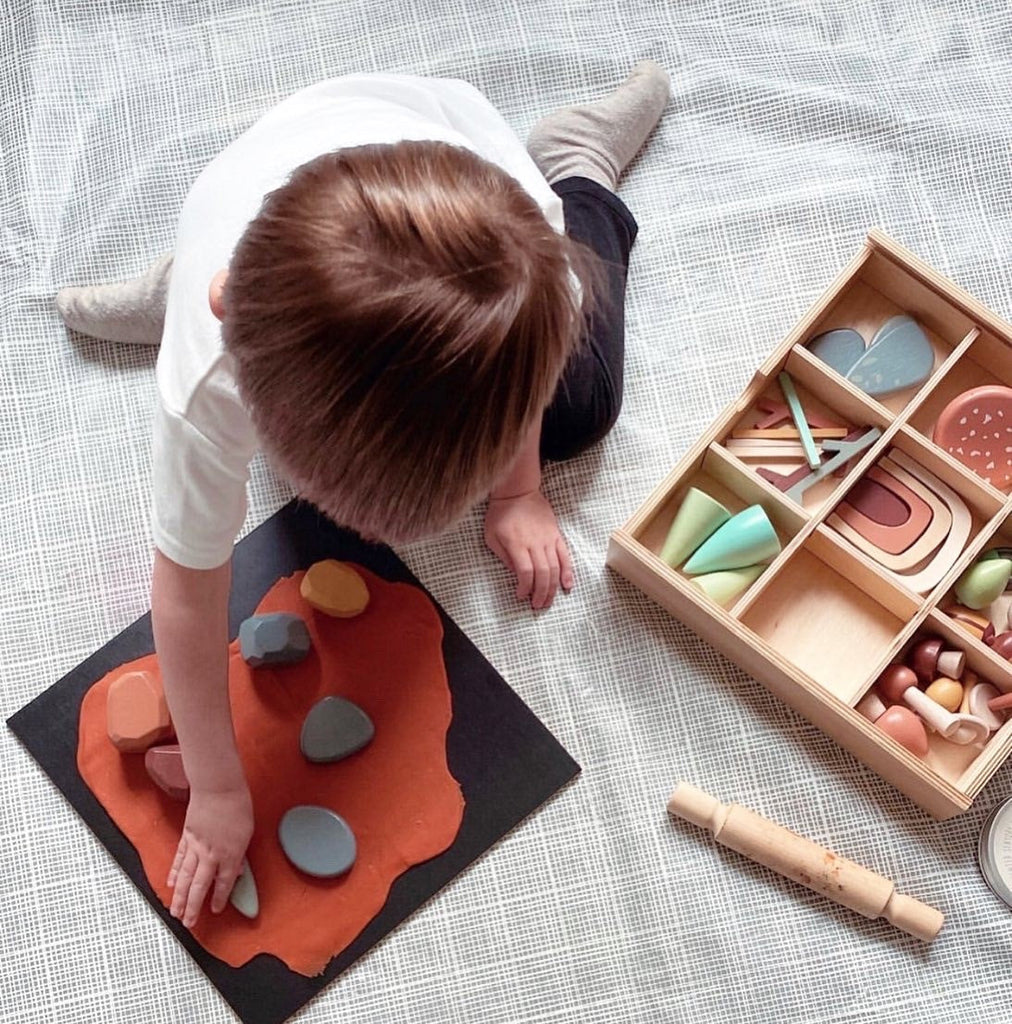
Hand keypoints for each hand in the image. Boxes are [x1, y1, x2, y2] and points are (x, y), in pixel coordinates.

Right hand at [167, 784, 253, 927]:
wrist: (219, 787)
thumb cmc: (237, 805)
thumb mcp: (248, 832)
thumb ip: (240, 855)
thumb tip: (235, 871)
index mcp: (230, 854)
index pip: (224, 884)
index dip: (219, 899)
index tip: (215, 910)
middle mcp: (211, 854)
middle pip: (200, 887)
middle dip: (193, 907)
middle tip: (189, 923)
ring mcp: (196, 847)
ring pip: (186, 878)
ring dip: (180, 897)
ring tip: (175, 912)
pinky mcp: (187, 837)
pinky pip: (179, 860)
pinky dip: (175, 874)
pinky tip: (172, 884)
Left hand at [484, 489, 573, 608]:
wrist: (518, 491)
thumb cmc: (501, 514)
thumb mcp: (491, 536)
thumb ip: (503, 557)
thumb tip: (515, 574)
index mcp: (517, 544)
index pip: (525, 572)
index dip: (525, 588)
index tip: (521, 596)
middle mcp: (535, 543)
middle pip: (542, 573)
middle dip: (541, 593)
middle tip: (537, 606)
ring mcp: (548, 539)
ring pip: (555, 567)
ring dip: (553, 587)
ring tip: (548, 601)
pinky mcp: (556, 535)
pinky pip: (565, 556)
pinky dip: (568, 572)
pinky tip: (567, 585)